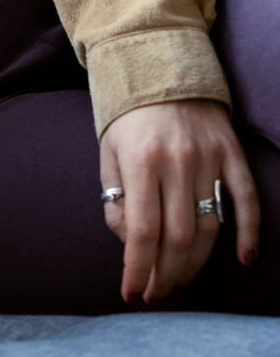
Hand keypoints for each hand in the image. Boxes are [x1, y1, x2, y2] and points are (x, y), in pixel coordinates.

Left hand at [100, 99, 258, 302]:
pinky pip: (246, 199)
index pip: (142, 230)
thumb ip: (114, 195)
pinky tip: (244, 259)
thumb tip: (129, 241)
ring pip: (209, 227)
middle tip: (156, 292)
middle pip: (178, 237)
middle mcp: (177, 161)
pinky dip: (248, 232)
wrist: (159, 64)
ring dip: (195, 263)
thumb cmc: (127, 114)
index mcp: (141, 160)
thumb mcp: (108, 150)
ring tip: (179, 280)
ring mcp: (209, 158)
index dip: (138, 268)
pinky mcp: (231, 153)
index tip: (131, 293)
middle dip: (166, 274)